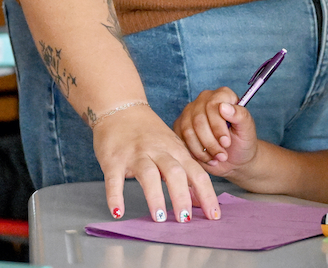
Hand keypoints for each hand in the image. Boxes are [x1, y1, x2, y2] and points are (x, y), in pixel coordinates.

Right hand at [93, 103, 220, 223]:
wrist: (121, 108)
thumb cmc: (149, 133)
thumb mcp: (172, 147)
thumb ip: (186, 173)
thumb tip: (200, 202)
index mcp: (176, 150)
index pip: (197, 173)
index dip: (206, 195)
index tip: (214, 216)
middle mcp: (158, 151)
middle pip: (175, 173)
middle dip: (181, 197)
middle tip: (185, 220)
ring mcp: (136, 154)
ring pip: (148, 174)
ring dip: (155, 196)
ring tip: (158, 218)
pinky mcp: (114, 159)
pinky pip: (114, 179)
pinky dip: (115, 196)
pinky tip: (118, 212)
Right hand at [174, 87, 258, 177]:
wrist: (235, 159)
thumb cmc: (243, 141)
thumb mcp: (247, 130)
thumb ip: (240, 115)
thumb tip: (224, 106)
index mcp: (222, 95)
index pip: (213, 105)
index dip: (218, 126)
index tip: (226, 143)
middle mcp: (204, 100)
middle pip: (199, 120)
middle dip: (211, 142)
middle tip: (222, 155)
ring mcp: (190, 112)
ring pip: (188, 131)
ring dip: (203, 150)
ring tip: (217, 158)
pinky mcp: (180, 126)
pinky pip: (181, 140)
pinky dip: (194, 153)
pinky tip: (207, 158)